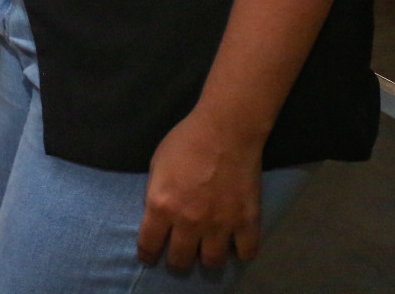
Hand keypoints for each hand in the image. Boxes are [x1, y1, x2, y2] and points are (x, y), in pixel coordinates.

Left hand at [137, 107, 265, 272]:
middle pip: (180, 260)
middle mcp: (189, 222)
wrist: (225, 131)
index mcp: (161, 206)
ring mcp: (220, 225)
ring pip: (212, 263)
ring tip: (206, 252)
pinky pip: (246, 253)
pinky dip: (240, 252)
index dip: (147, 255)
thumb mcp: (156, 166)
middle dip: (176, 262)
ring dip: (207, 260)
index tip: (149, 258)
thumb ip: (156, 194)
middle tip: (179, 257)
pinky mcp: (247, 222)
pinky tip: (235, 245)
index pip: (149, 245)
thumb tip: (158, 215)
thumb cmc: (185, 142)